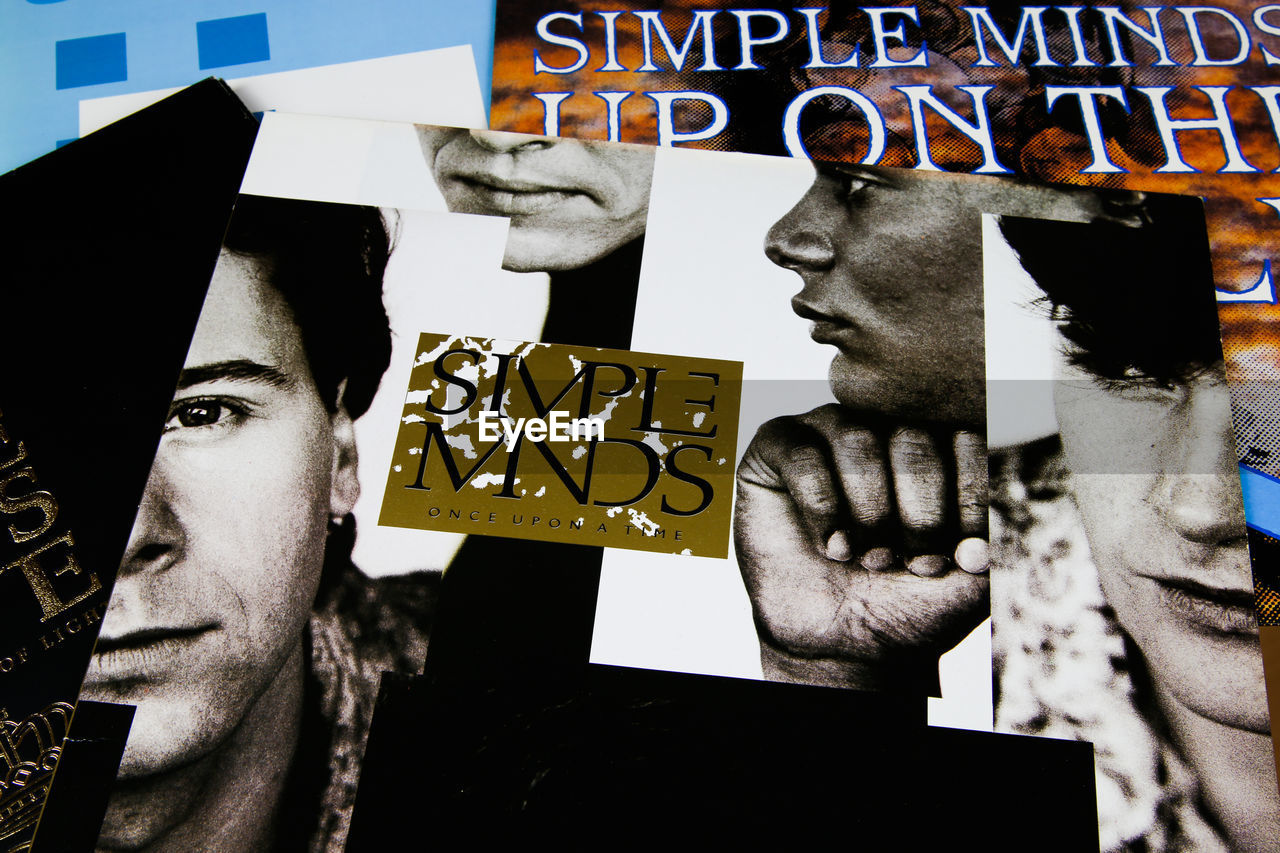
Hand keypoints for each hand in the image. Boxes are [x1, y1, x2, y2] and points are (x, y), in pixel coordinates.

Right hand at [734, 404, 988, 691]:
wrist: (839, 642)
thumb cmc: (907, 601)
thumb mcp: (971, 580)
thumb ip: (1000, 539)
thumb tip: (1002, 513)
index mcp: (942, 443)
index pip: (968, 440)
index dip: (969, 501)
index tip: (967, 557)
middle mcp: (886, 425)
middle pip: (913, 438)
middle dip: (918, 513)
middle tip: (913, 562)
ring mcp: (830, 431)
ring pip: (857, 438)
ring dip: (869, 510)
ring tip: (868, 557)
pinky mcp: (777, 448)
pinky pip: (800, 454)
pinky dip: (821, 506)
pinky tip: (831, 546)